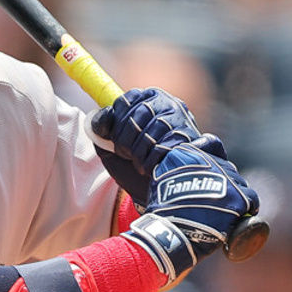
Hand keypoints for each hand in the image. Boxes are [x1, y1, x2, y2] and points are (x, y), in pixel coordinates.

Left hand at [91, 87, 218, 207]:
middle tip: (126, 154)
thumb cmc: (130, 166)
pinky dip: (151, 161)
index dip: (115, 124)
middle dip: (126, 139)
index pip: (125, 102)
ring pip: (153, 128)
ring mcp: (181, 119)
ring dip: (139, 152)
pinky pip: (164, 145)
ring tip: (138, 162)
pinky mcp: (189, 138)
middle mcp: (167, 103)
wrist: (153, 192)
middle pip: (140, 112)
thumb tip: (106, 112)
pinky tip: (150, 168)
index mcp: (145, 99)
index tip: (114, 139)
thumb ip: (102, 127)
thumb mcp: (109, 146)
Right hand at [145, 143, 258, 259]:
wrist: (172, 233)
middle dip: (223, 181)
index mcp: (187, 152)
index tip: (208, 172)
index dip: (212, 157)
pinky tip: (237, 215)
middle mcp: (210, 160)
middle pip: (227, 167)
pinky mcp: (239, 197)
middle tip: (213, 199)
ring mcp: (226, 179)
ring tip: (223, 210)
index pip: (211, 143)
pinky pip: (252, 199)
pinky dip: (248, 207)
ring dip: (235, 194)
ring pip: (240, 182)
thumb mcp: (161, 178)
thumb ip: (177, 166)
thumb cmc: (164, 210)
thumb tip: (193, 165)